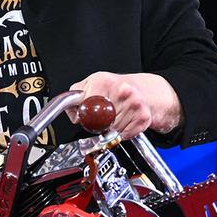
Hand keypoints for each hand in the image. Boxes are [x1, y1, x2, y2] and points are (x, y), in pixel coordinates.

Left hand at [67, 71, 182, 139]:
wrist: (143, 89)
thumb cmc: (115, 88)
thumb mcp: (91, 84)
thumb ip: (76, 95)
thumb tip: (73, 112)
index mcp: (105, 81)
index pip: (87, 107)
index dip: (84, 115)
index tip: (86, 115)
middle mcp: (122, 91)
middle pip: (99, 122)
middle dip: (98, 123)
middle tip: (102, 116)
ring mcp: (135, 104)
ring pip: (111, 131)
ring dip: (110, 129)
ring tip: (114, 117)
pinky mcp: (143, 117)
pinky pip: (124, 135)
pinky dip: (122, 133)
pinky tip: (124, 122)